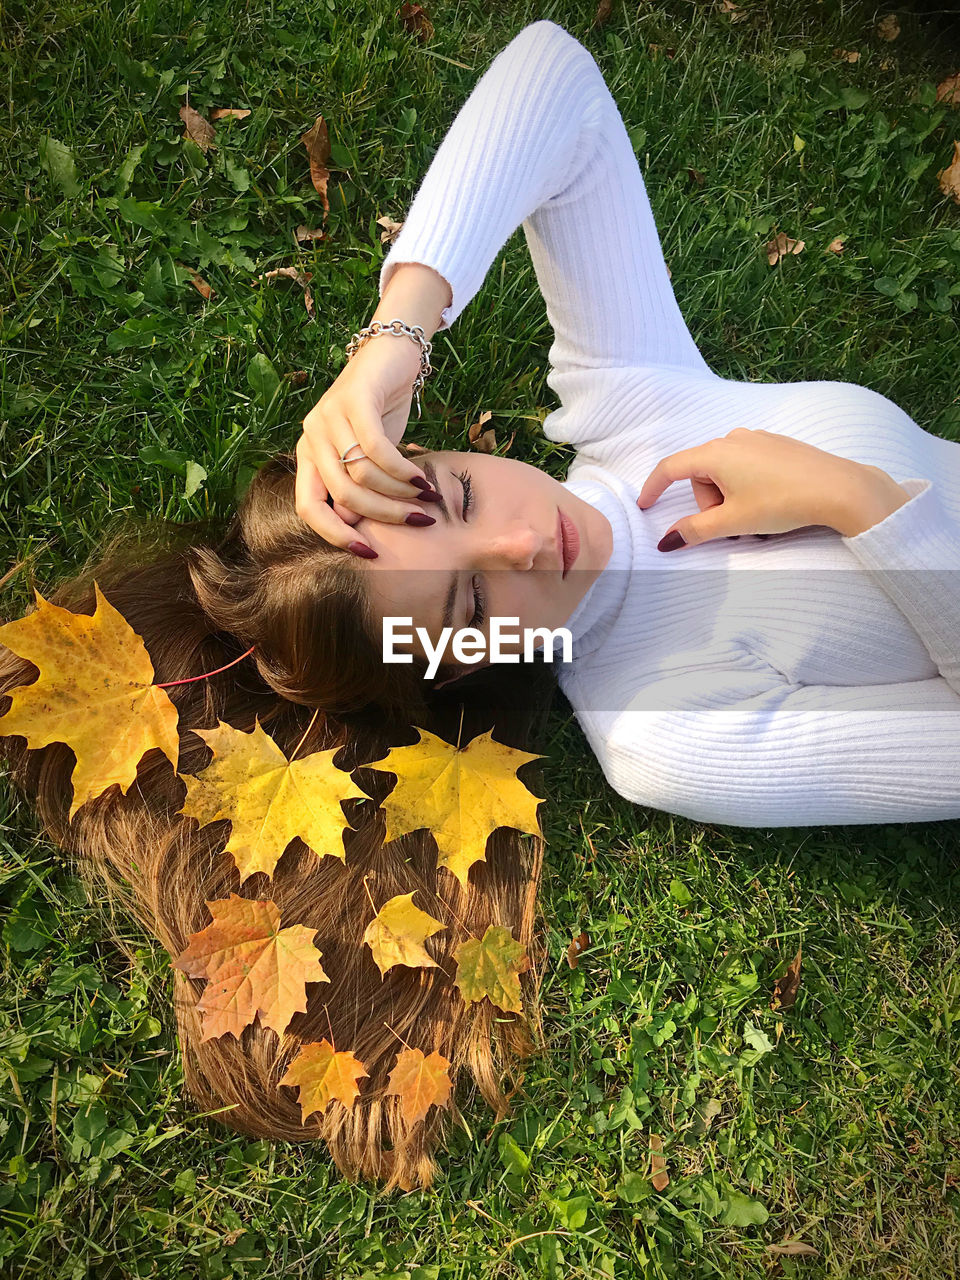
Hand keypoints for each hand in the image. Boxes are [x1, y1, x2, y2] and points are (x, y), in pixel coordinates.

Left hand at [294, 332, 441, 551]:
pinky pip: (377, 449)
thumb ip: (359, 487)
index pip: (308, 507)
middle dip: (382, 515)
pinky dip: (402, 470)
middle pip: (341, 495)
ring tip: (425, 497)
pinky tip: (422, 479)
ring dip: (398, 493)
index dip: (334, 535)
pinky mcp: (353, 399)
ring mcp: (328, 416)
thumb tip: (356, 526)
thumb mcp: (368, 457)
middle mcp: (311, 435)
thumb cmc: (381, 410)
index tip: (368, 553)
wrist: (392, 354)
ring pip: (361, 474)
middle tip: (416, 522)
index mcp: (308, 455)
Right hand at [636, 427, 908, 545]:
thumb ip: (695, 531)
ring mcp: (757, 438)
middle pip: (701, 474)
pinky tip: (769, 502)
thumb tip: (667, 540)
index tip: (644, 505)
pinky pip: (746, 465)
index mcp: (715, 454)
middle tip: (731, 525)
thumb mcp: (733, 522)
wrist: (838, 489)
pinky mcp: (777, 444)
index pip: (671, 468)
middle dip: (708, 503)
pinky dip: (746, 486)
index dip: (654, 487)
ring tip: (754, 517)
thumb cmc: (782, 502)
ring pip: (724, 471)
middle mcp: (732, 438)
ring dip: (728, 497)